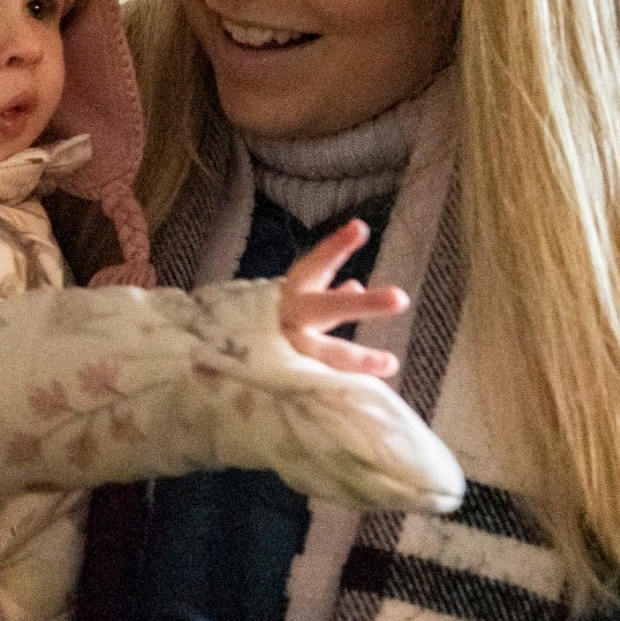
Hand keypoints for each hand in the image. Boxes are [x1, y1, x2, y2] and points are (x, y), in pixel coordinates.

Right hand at [276, 219, 408, 376]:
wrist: (219, 359)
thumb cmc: (270, 324)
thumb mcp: (298, 302)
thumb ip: (327, 295)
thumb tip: (356, 285)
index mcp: (289, 295)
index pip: (315, 267)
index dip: (336, 249)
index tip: (360, 229)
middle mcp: (286, 319)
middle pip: (325, 308)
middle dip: (363, 305)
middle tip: (400, 298)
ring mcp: (284, 350)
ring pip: (324, 353)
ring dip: (358, 358)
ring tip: (391, 363)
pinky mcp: (282, 380)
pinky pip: (316, 383)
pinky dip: (339, 386)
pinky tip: (364, 391)